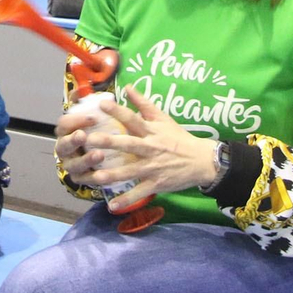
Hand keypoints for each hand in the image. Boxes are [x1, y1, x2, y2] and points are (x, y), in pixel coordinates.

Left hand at [58, 90, 219, 209]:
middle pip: (129, 144)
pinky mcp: (157, 184)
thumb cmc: (179, 138)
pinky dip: (126, 200)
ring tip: (96, 176)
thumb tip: (127, 86)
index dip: (118, 111)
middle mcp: (151, 148)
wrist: (202, 161)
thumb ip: (144, 103)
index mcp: (151, 131)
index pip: (133, 119)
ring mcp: (154, 167)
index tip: (102, 104)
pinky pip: (140, 193)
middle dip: (110, 142)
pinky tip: (111, 206)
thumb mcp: (164, 118)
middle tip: (90, 140)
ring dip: (114, 175)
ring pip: (131, 171)